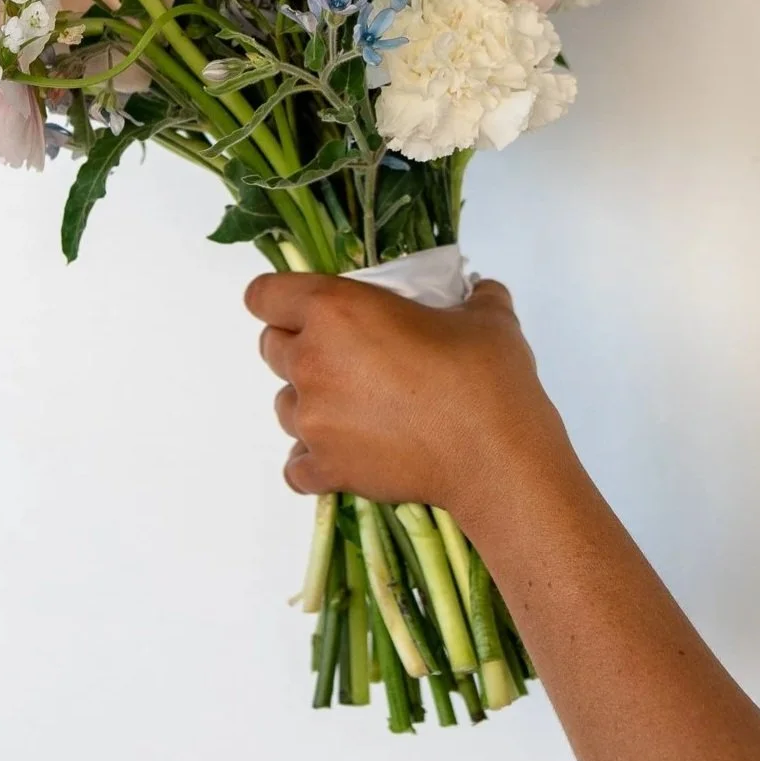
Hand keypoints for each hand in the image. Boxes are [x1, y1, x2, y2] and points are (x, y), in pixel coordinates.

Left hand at [245, 270, 567, 518]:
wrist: (495, 455)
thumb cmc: (484, 376)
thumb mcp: (487, 317)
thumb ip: (474, 297)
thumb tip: (482, 293)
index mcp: (335, 310)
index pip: (264, 295)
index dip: (278, 299)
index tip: (304, 307)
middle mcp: (311, 361)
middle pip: (271, 348)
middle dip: (299, 347)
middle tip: (345, 357)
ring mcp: (312, 420)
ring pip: (283, 405)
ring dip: (309, 403)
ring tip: (355, 408)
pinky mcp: (326, 468)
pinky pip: (296, 465)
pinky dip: (315, 459)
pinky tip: (348, 452)